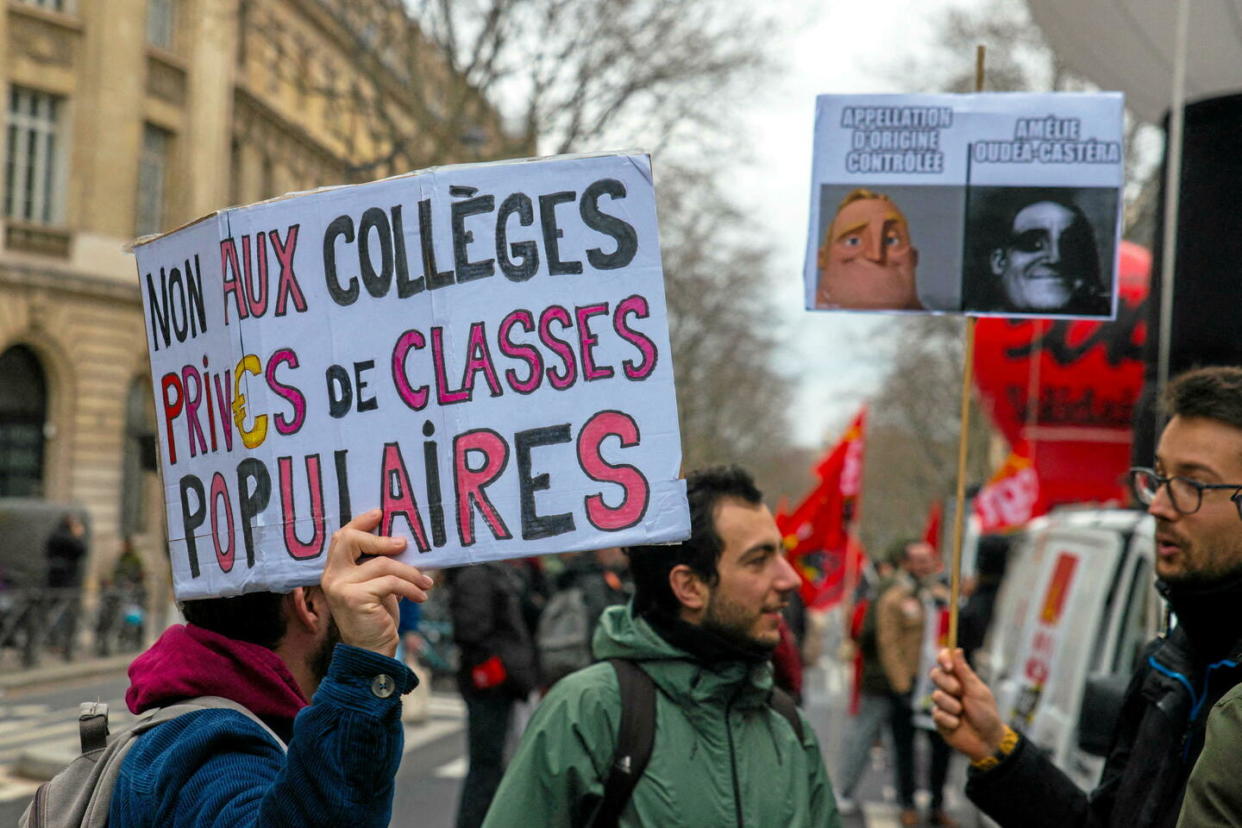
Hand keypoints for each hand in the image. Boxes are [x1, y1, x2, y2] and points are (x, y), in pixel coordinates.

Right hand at [320, 509, 433, 656]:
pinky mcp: (355, 597)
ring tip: (425, 583)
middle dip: (381, 539)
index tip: (380, 512)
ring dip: (410, 573)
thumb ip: (379, 565)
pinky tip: (421, 596)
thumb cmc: (377, 618)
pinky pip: (391, 582)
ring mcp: (341, 587)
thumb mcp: (378, 587)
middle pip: (351, 540)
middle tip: (404, 544)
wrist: (372, 652)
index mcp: (335, 571)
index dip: (360, 522)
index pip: (342, 538)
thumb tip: (403, 541)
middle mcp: (332, 577)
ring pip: (383, 564)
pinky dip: (411, 587)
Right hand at [929, 647, 1004, 761]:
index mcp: (960, 679)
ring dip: (952, 706)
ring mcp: (943, 704)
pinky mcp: (939, 719)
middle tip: (960, 693)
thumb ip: (964, 672)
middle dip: (948, 684)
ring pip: (936, 696)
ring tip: (962, 714)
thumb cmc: (987, 714)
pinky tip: (958, 725)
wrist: (987, 741)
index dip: (943, 659)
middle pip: (935, 675)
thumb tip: (957, 650)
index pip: (945, 661)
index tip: (949, 667)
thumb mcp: (978, 691)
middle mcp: (949, 689)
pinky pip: (937, 714)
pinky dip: (950, 721)